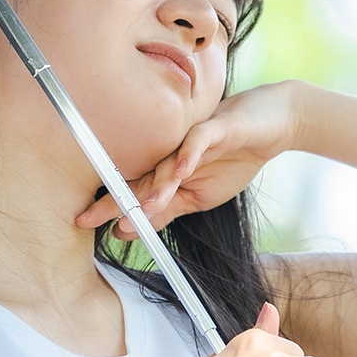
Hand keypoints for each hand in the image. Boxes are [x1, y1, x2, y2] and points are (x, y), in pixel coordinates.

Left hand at [76, 81, 308, 239]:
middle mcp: (170, 153)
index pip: (133, 191)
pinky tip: (180, 171)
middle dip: (116, 199)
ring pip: (166, 163)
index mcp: (164, 170)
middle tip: (89, 216)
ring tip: (141, 207)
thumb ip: (165, 211)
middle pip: (140, 176)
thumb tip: (126, 230)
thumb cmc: (233, 159)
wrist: (273, 125)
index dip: (110, 207)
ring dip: (155, 186)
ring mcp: (190, 139)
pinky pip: (198, 141)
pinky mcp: (216, 128)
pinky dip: (189, 155)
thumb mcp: (199, 197)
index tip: (84, 224)